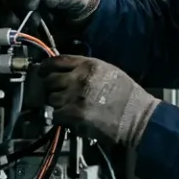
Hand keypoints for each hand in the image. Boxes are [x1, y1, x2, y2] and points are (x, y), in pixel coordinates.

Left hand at [37, 55, 159, 147]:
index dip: (46, 66)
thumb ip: (86, 69)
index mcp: (89, 65)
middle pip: (50, 80)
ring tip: (72, 108)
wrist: (137, 117)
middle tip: (60, 94)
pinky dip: (62, 118)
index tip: (42, 72)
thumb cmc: (127, 96)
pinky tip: (73, 118)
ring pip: (52, 99)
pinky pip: (55, 115)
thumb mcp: (109, 72)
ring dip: (58, 104)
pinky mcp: (74, 114)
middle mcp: (79, 78)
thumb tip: (66, 71)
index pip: (57, 60)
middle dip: (52, 88)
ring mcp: (75, 96)